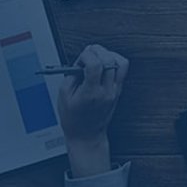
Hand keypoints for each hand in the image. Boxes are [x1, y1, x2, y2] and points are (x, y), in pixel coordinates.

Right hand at [55, 44, 127, 177]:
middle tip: (88, 54)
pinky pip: (122, 69)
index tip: (80, 58)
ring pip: (121, 62)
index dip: (87, 55)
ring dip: (108, 54)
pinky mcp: (119, 91)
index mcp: (91, 93)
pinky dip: (114, 61)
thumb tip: (80, 60)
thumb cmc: (73, 119)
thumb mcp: (63, 95)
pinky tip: (103, 64)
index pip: (96, 65)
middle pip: (109, 60)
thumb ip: (71, 75)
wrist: (87, 135)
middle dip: (97, 51)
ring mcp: (115, 91)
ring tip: (97, 58)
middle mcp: (106, 91)